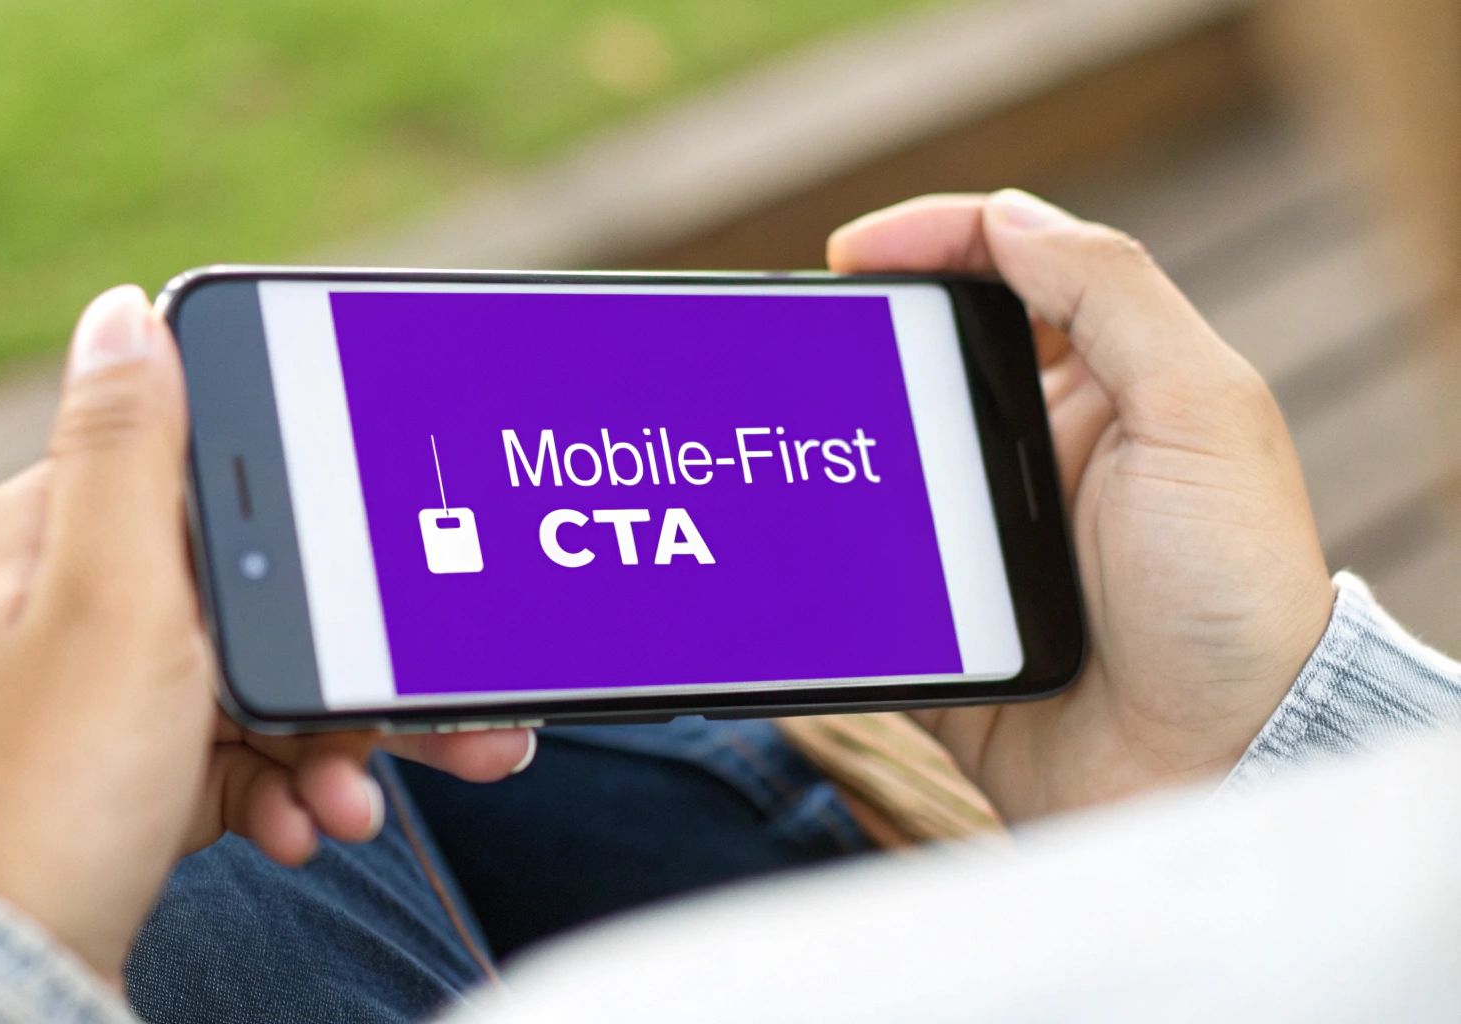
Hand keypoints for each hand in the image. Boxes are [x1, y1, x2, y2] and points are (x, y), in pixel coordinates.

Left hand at [0, 285, 534, 977]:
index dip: (327, 506)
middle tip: (468, 707)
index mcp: (67, 532)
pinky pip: (248, 756)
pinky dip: (291, 789)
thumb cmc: (45, 786)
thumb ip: (130, 451)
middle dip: (370, 657)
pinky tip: (312, 828)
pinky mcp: (144, 768)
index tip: (412, 544)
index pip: (220, 474)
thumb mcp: (106, 599)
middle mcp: (89, 601)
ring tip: (380, 799)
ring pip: (273, 682)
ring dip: (342, 740)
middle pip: (269, 592)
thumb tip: (119, 307)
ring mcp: (118, 690)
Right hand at [828, 191, 1334, 820]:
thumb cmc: (1232, 594)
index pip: (1008, 279)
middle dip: (854, 348)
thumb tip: (1006, 214)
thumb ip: (1113, 296)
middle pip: (923, 370)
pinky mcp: (941, 626)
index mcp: (1103, 392)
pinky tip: (774, 545)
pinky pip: (858, 583)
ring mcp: (984, 545)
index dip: (930, 241)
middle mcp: (1038, 458)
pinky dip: (814, 564)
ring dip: (826, 457)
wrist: (1213, 772)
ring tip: (767, 447)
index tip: (851, 256)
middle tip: (793, 347)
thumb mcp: (1204, 413)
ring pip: (877, 474)